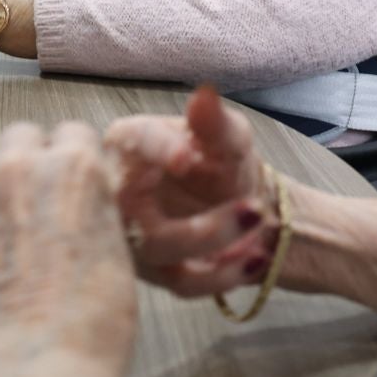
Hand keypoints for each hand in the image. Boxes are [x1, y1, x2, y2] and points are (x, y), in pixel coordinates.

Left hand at [0, 123, 136, 376]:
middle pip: (20, 133)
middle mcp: (21, 165)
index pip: (74, 132)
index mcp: (76, 167)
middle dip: (27, 156)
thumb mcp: (117, 253)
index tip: (72, 181)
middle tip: (32, 194)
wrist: (40, 365)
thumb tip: (85, 205)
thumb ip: (96, 212)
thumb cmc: (95, 321)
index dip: (74, 157)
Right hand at [104, 86, 282, 295]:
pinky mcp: (153, 271)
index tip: (186, 159)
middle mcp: (117, 191)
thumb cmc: (221, 161)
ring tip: (260, 223)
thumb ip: (214, 122)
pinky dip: (220, 275)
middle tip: (252, 211)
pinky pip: (178, 281)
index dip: (155, 150)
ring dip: (213, 241)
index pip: (129, 142)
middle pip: (132, 207)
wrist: (240, 205)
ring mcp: (130, 236)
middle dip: (190, 214)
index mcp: (127, 145)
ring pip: (157, 248)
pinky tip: (254, 259)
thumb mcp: (227, 137)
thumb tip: (204, 95)